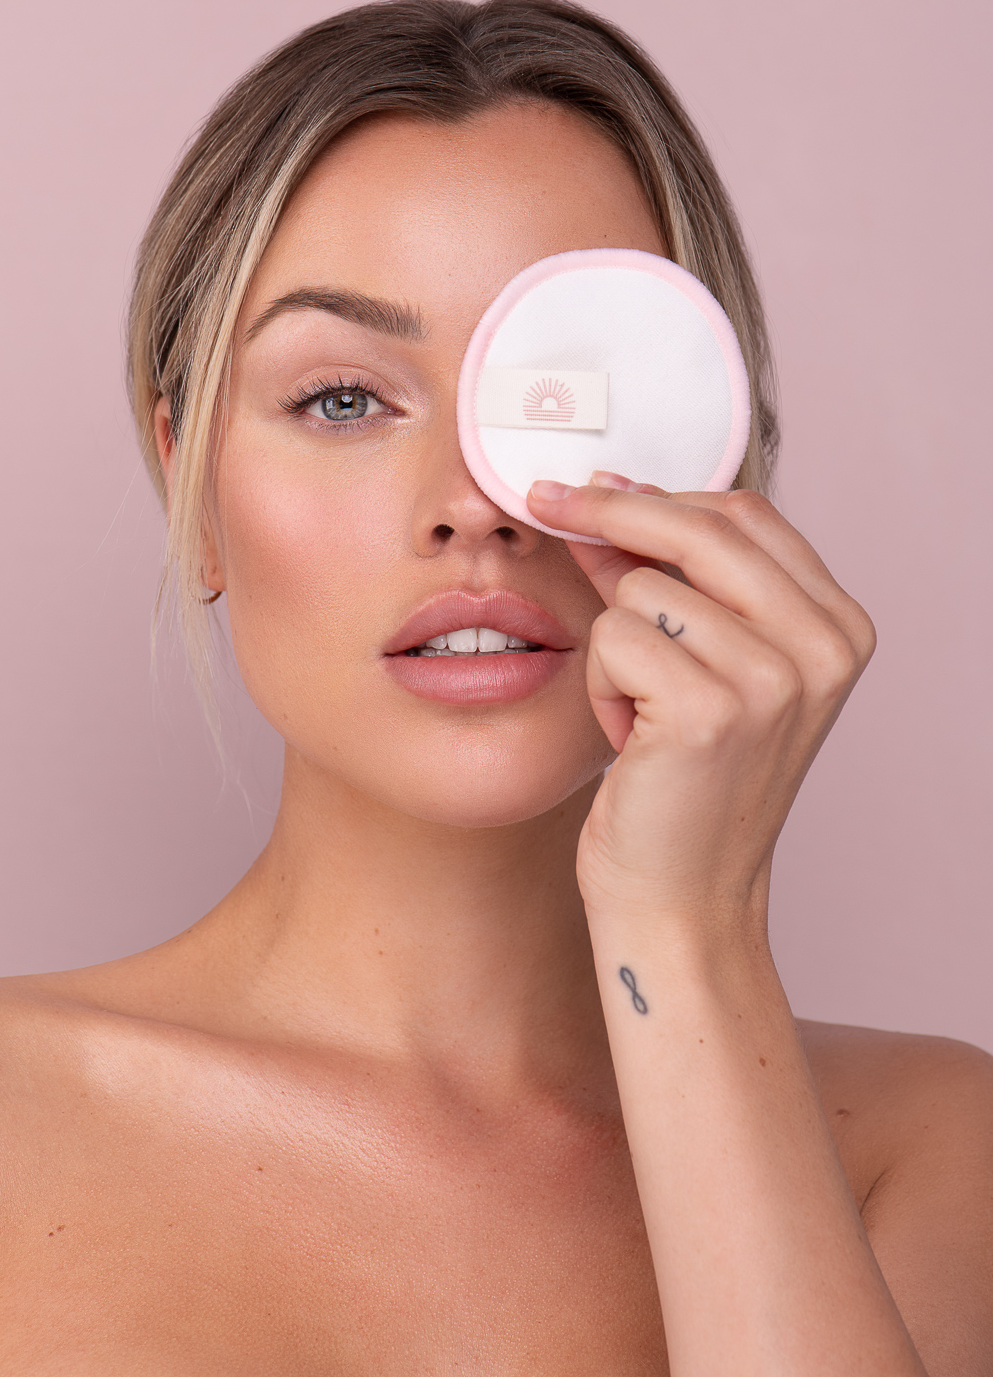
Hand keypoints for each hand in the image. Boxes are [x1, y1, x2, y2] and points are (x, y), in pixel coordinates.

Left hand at [527, 476, 875, 925]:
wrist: (684, 900)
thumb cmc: (686, 783)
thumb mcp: (705, 665)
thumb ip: (671, 580)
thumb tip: (604, 502)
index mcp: (838, 628)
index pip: (745, 515)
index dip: (660, 492)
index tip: (598, 485)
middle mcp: (822, 648)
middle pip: (699, 526)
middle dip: (609, 510)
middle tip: (546, 500)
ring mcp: (772, 679)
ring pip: (642, 587)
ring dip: (616, 644)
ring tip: (642, 710)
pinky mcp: (710, 710)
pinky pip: (614, 638)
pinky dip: (601, 683)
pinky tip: (631, 735)